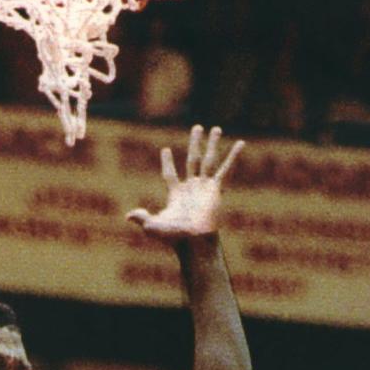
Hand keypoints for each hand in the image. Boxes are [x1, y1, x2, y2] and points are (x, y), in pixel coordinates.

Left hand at [127, 125, 241, 240]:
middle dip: (195, 143)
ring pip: (209, 160)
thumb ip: (142, 218)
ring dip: (212, 143)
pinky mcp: (216, 189)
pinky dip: (233, 157)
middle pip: (193, 159)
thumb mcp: (153, 226)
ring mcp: (205, 187)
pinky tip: (240, 144)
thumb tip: (129, 216)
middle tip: (197, 128)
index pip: (170, 174)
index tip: (165, 150)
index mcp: (177, 194)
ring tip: (216, 129)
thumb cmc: (174, 237)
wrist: (194, 242)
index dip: (168, 163)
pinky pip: (226, 170)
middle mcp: (192, 187)